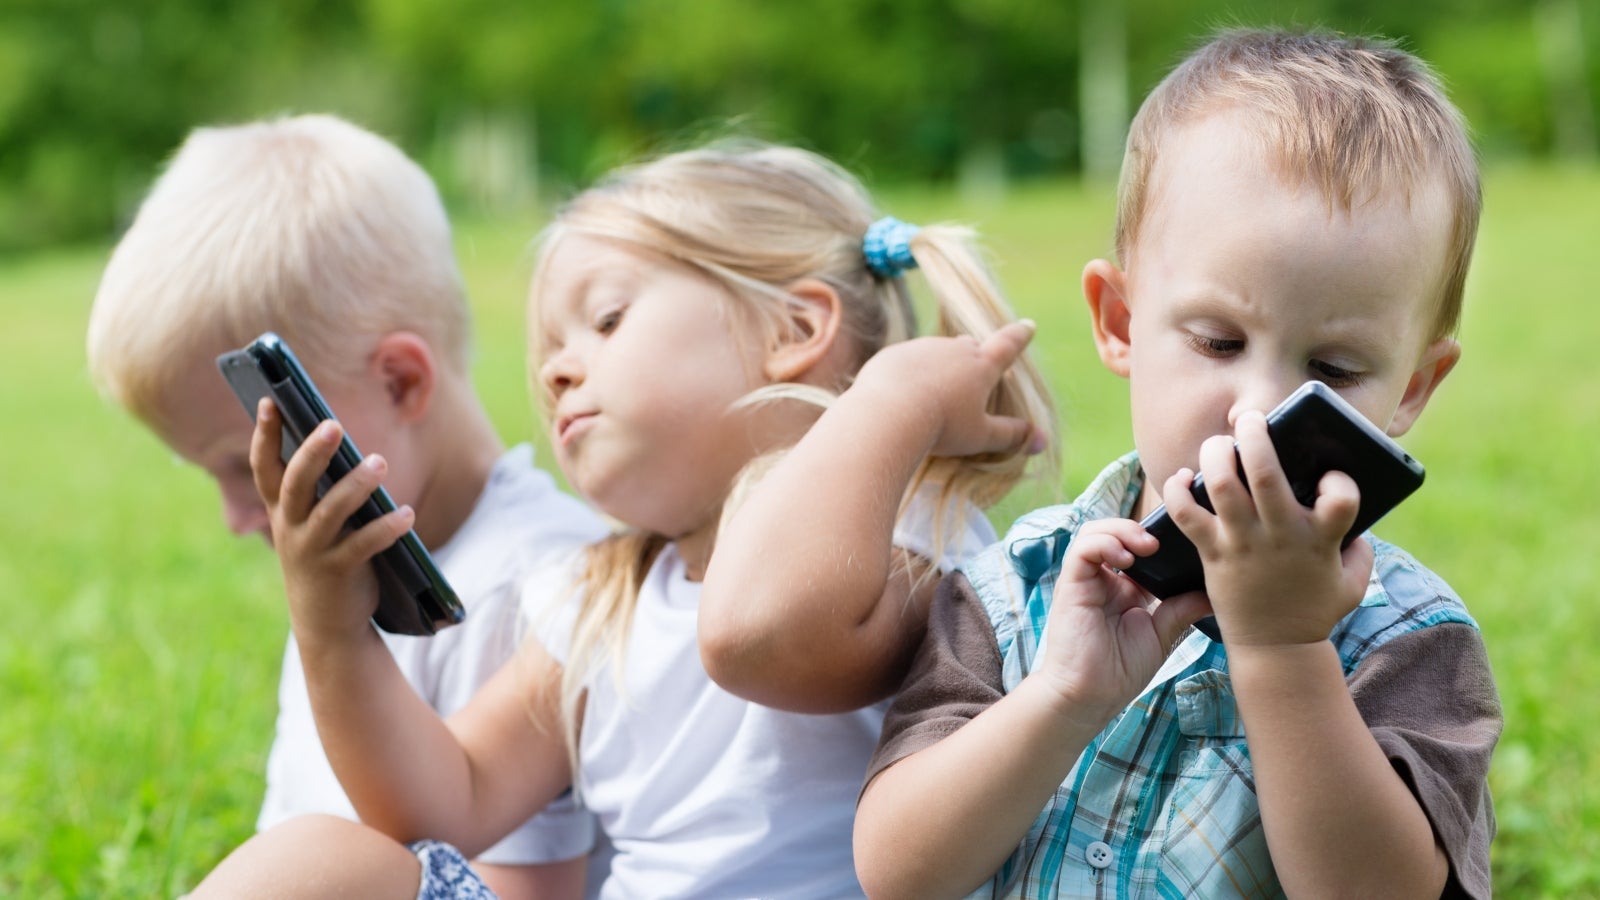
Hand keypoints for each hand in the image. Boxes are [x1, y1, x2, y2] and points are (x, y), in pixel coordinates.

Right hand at [249, 398, 414, 643]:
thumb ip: (320, 490)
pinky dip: (386, 527)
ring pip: (331, 511)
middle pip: (296, 482)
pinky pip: (364, 545)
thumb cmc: (324, 558)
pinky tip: (406, 514)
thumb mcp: (313, 524)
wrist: (326, 624)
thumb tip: (338, 444)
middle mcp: (290, 527)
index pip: (265, 467)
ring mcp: (312, 551)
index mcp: (281, 511)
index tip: (268, 401)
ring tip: (379, 463)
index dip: (264, 435)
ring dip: (356, 485)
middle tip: (333, 425)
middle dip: (312, 452)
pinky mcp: (339, 571)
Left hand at [850, 320, 1046, 458]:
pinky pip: (906, 361)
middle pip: (970, 346)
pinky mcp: (893, 355)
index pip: (1007, 345)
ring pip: (936, 352)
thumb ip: (1011, 436)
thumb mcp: (980, 436)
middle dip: (974, 356)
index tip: (1028, 325)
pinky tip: (900, 397)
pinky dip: (909, 374)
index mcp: (981, 365)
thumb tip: (1042, 442)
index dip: (1019, 336)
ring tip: (930, 396)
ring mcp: (921, 348)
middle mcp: (953, 349)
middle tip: (972, 376)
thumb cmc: (942, 427)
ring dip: (939, 366)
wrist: (887, 414)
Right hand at [1035, 519, 1210, 726]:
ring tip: (1148, 546)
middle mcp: (1103, 579)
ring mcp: (1085, 581)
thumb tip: (1212, 593)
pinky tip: (1127, 559)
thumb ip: (1180, 609)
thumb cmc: (1118, 673)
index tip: (1183, 543)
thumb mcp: (1161, 635)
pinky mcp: (1071, 585)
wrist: (1089, 698)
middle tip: (1166, 542)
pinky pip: (1082, 549)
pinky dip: (1105, 544)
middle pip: (1114, 531)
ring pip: (1095, 531)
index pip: (1135, 546)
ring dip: (1122, 530)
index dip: (1156, 537)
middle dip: (1140, 528)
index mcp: (1123, 589)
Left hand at [1163, 410, 1373, 647]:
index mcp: (1320, 540)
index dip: (1340, 481)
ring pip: (1220, 486)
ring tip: (1220, 444)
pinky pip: (1186, 514)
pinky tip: (1183, 478)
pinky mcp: (1212, 553)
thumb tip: (1353, 516)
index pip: (1342, 496)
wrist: (1275, 649)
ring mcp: (1242, 543)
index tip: (1332, 478)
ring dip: (1216, 455)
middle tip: (1251, 419)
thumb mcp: (1353, 581)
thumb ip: (1360, 548)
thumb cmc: (1316, 609)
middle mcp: (1279, 535)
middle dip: (1255, 436)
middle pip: (1264, 473)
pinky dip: (1178, 490)